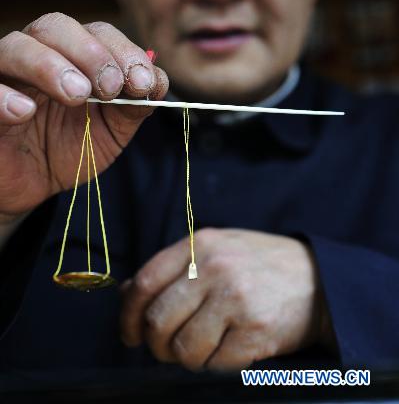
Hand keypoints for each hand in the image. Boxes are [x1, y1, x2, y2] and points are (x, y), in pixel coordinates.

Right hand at [0, 13, 167, 221]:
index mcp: (72, 56)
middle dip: (90, 53)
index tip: (144, 83)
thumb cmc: (70, 149)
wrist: (31, 186)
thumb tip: (158, 82)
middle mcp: (36, 55)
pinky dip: (3, 96)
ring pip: (16, 46)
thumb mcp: (111, 131)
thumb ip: (134, 107)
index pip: (97, 33)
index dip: (123, 51)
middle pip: (55, 26)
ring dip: (50, 65)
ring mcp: (4, 76)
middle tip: (112, 86)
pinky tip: (26, 112)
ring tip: (77, 94)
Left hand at [120, 228, 332, 370]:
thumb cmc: (260, 266)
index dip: (128, 315)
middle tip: (168, 348)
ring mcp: (236, 299)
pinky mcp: (256, 330)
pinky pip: (215, 364)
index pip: (145, 282)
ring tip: (205, 346)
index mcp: (201, 244)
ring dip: (187, 358)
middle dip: (156, 344)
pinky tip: (230, 348)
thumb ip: (173, 269)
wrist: (319, 280)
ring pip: (183, 349)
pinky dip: (216, 364)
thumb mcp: (216, 251)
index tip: (130, 334)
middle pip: (158, 320)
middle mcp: (215, 267)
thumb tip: (127, 294)